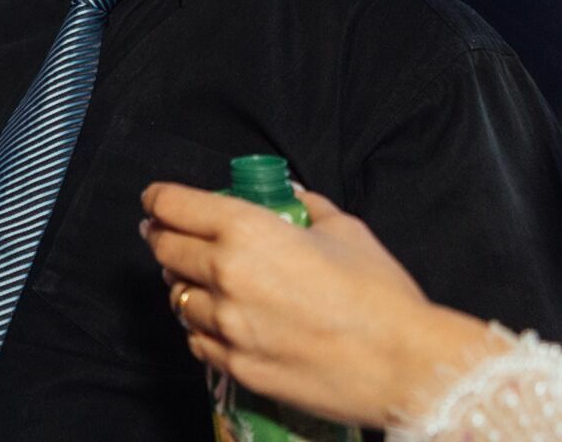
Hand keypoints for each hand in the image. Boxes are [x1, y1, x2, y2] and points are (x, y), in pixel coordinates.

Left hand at [141, 181, 505, 426]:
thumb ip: (309, 207)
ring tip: (196, 280)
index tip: (155, 200)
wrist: (406, 365)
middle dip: (162, 237)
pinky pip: (197, 339)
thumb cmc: (379, 293)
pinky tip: (216, 321)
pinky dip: (200, 326)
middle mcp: (225, 274)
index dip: (159, 199)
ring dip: (182, 284)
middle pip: (165, 249)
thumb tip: (294, 194)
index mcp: (247, 231)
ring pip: (177, 297)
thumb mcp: (345, 231)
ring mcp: (227, 325)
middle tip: (164, 234)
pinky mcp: (236, 365)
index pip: (174, 206)